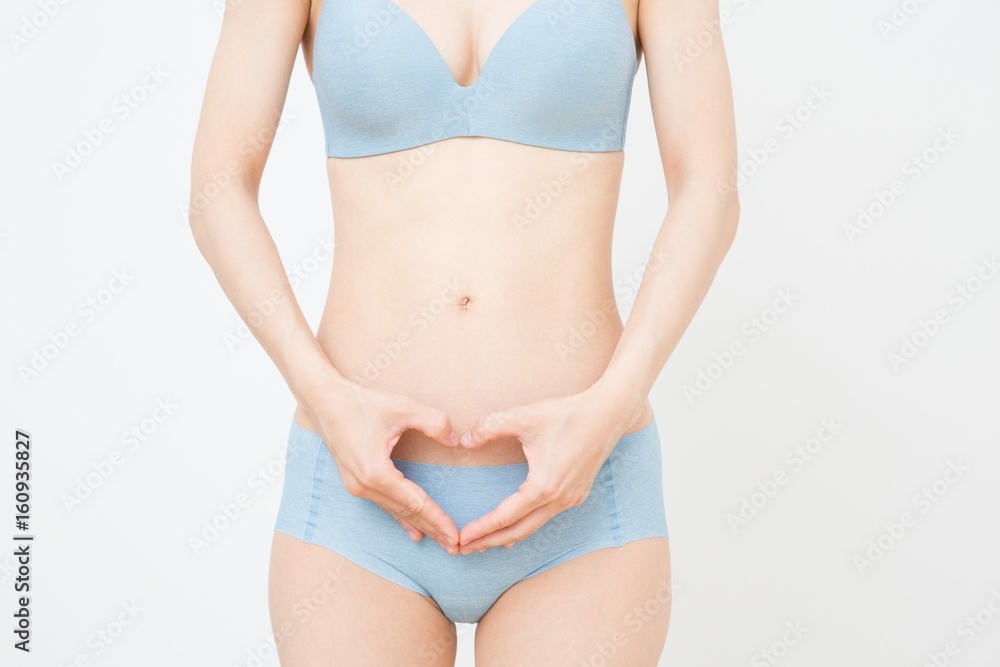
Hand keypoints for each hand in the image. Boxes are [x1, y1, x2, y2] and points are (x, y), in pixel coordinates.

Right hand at [297, 371, 461, 554]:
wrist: (323, 400)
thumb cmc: (361, 402)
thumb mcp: (402, 407)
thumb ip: (434, 422)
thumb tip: (456, 440)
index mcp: (376, 472)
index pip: (415, 503)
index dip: (437, 520)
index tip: (455, 536)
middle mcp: (364, 486)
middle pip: (406, 513)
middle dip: (432, 530)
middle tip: (455, 548)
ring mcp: (357, 486)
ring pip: (395, 512)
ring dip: (419, 525)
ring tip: (441, 541)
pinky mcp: (354, 482)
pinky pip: (384, 505)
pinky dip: (401, 518)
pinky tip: (413, 532)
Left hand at [456, 386, 639, 553]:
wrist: (608, 414)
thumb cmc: (566, 414)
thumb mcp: (524, 416)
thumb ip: (490, 426)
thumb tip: (464, 440)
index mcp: (543, 486)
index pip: (505, 516)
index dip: (481, 529)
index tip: (462, 538)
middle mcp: (559, 499)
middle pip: (518, 530)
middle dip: (490, 541)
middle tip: (465, 549)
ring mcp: (571, 499)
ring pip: (534, 526)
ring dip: (508, 535)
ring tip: (486, 542)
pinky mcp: (578, 494)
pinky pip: (547, 517)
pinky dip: (527, 525)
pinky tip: (516, 525)